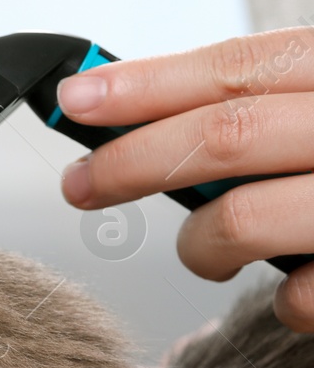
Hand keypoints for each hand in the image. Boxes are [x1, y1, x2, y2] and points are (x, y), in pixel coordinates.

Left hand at [55, 27, 313, 331]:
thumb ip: (265, 108)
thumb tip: (136, 109)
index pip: (242, 66)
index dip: (149, 83)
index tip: (77, 100)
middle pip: (227, 138)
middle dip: (132, 163)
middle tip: (81, 185)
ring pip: (245, 220)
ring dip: (200, 247)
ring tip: (207, 253)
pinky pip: (300, 297)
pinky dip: (286, 301)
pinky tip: (305, 286)